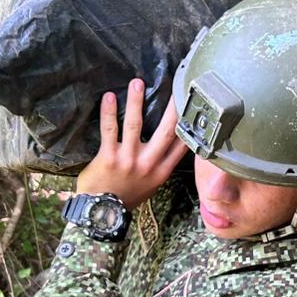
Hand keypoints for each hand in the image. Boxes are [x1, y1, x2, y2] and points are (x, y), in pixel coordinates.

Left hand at [76, 79, 188, 207]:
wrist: (102, 213)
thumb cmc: (127, 197)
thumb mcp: (152, 186)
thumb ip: (161, 166)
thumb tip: (173, 147)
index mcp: (161, 171)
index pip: (181, 145)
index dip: (189, 125)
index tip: (194, 107)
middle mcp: (148, 164)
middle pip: (165, 131)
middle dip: (172, 109)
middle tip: (176, 89)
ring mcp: (128, 159)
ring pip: (135, 124)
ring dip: (136, 102)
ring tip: (137, 83)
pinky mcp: (108, 157)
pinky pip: (109, 129)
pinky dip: (109, 112)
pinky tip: (109, 97)